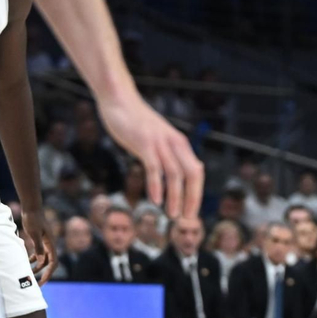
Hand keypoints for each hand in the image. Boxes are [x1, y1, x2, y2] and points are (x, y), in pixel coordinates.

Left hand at [18, 209, 55, 283]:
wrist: (32, 208)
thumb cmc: (33, 220)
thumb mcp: (34, 234)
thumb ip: (38, 247)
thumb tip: (41, 261)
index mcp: (51, 244)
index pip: (53, 263)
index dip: (48, 274)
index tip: (42, 282)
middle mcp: (50, 245)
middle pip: (50, 263)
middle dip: (44, 274)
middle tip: (37, 284)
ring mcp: (46, 243)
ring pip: (44, 259)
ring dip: (38, 267)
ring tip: (29, 274)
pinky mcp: (40, 240)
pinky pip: (39, 253)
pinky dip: (34, 259)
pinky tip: (27, 262)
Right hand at [96, 91, 203, 218]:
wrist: (119, 99)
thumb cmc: (137, 122)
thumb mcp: (158, 138)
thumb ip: (167, 153)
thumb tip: (176, 172)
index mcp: (180, 144)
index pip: (197, 172)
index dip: (196, 193)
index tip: (192, 212)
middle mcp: (175, 143)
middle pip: (193, 174)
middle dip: (193, 198)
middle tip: (188, 219)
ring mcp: (160, 143)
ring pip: (176, 174)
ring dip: (176, 197)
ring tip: (173, 215)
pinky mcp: (144, 143)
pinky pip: (154, 168)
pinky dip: (157, 186)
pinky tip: (156, 201)